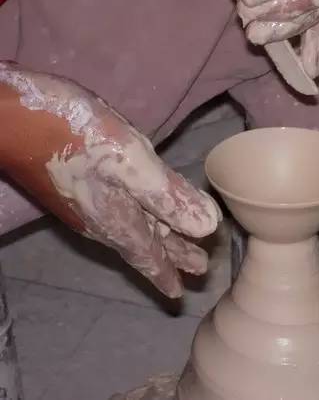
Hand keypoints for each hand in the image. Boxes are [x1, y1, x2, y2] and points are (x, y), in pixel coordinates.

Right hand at [0, 62, 221, 297]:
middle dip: (172, 256)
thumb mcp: (131, 163)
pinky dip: (143, 218)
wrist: (8, 114)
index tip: (180, 294)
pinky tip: (144, 211)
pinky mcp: (78, 182)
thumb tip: (208, 227)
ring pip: (133, 227)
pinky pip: (120, 210)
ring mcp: (87, 201)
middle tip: (199, 269)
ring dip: (160, 238)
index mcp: (117, 218)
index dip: (167, 274)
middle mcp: (101, 218)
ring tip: (182, 244)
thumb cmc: (74, 134)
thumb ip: (168, 195)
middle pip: (144, 243)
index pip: (149, 256)